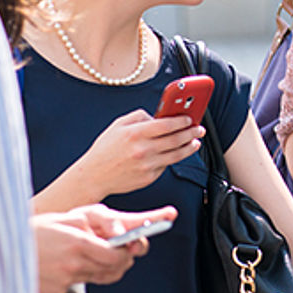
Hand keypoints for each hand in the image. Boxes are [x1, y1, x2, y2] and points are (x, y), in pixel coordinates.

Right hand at [32, 204, 177, 292]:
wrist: (2, 252)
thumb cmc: (35, 231)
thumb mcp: (67, 219)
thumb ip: (95, 224)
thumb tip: (119, 232)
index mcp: (79, 244)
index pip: (117, 255)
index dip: (128, 252)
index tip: (131, 247)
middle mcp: (74, 266)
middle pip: (113, 270)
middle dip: (122, 261)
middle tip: (122, 253)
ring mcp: (64, 282)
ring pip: (98, 278)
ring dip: (103, 268)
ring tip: (96, 255)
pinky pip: (77, 285)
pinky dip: (80, 276)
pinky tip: (69, 265)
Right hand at [76, 109, 204, 196]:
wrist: (93, 176)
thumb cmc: (105, 149)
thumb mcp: (118, 125)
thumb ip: (140, 116)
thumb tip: (159, 115)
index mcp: (135, 133)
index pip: (167, 125)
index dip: (182, 120)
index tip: (189, 118)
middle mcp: (142, 149)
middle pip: (175, 139)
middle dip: (191, 133)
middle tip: (199, 129)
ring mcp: (147, 165)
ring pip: (176, 154)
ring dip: (189, 147)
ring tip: (195, 142)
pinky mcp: (148, 177)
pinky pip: (166, 166)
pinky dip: (173, 158)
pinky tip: (177, 153)